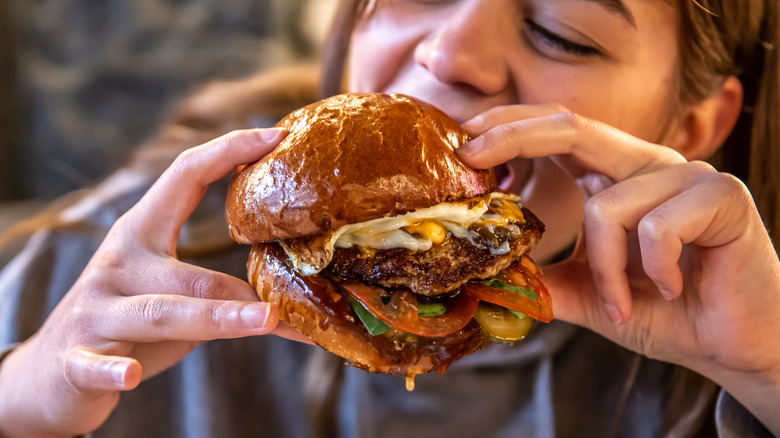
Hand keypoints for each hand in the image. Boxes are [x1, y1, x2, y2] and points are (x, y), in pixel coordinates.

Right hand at [0, 128, 307, 437]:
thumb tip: (293, 295)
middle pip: (188, 271)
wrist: (51, 372)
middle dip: (241, 286)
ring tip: (264, 321)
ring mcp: (95, 310)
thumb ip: (215, 287)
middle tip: (292, 298)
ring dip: (216, 318)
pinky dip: (111, 371)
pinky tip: (130, 377)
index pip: (185, 176)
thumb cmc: (127, 321)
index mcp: (142, 232)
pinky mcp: (75, 357)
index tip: (276, 134)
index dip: (229, 151)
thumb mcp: (170, 292)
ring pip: (161, 312)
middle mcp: (118, 264)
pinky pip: (94, 364)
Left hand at [459, 105, 779, 432]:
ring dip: (604, 269)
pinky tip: (671, 287)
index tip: (464, 147)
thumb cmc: (667, 312)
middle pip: (572, 126)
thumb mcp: (592, 295)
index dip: (509, 130)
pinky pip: (656, 228)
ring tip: (622, 304)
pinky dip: (650, 270)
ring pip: (608, 205)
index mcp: (617, 177)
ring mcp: (687, 175)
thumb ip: (549, 280)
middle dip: (514, 136)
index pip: (557, 133)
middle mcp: (648, 164)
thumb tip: (492, 275)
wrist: (733, 344)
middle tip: (471, 157)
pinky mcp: (722, 196)